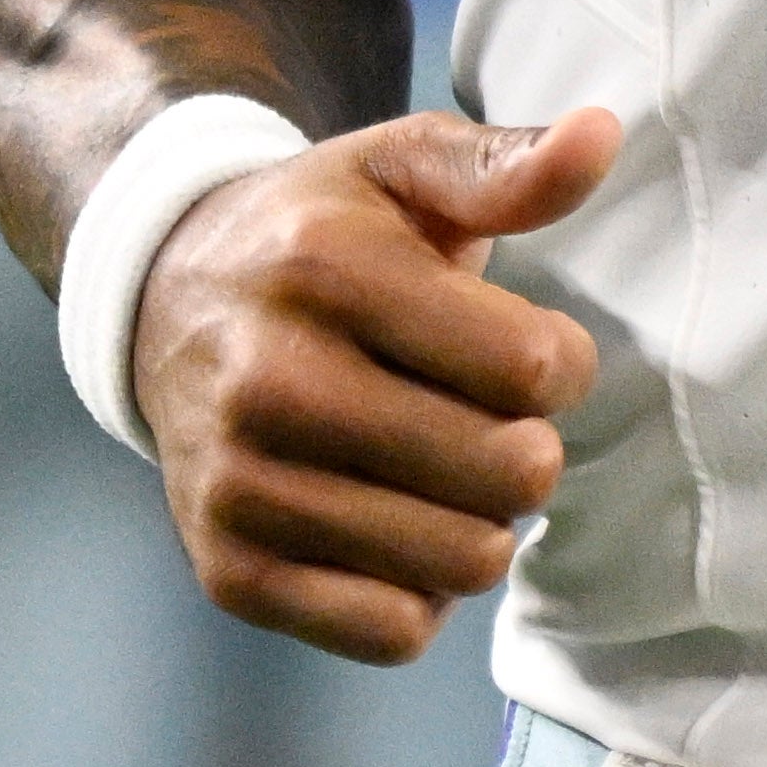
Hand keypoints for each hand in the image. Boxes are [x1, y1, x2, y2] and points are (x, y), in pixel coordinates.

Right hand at [128, 105, 621, 663]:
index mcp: (324, 269)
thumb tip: (602, 135)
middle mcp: (268, 382)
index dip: (561, 362)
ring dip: (481, 522)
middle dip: (528, 448)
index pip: (533, 368)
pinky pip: (395, 631)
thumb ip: (508, 165)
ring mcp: (239, 487)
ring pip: (464, 562)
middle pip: (510, 475)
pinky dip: (419, 591)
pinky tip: (393, 524)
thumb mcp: (402, 171)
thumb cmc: (320, 233)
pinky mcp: (227, 571)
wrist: (163, 300)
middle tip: (484, 416)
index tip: (522, 348)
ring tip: (440, 468)